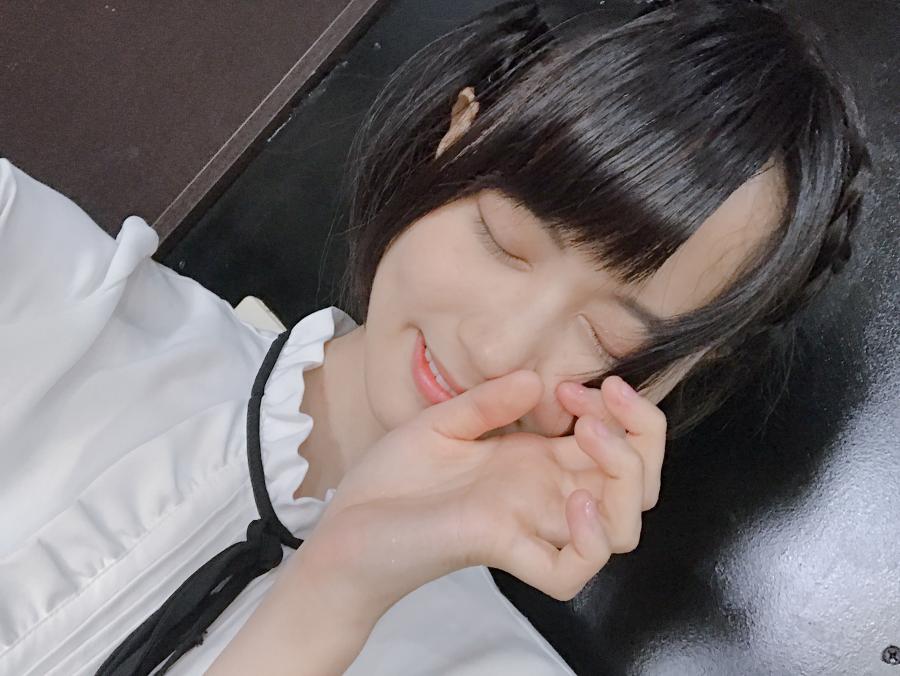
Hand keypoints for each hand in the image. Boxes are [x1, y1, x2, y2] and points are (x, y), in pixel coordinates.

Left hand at [296, 370, 662, 620]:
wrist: (347, 524)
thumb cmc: (392, 477)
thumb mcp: (442, 421)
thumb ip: (489, 400)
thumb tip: (536, 380)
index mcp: (537, 463)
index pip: (616, 446)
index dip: (621, 413)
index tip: (578, 387)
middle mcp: (544, 495)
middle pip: (637, 484)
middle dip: (638, 435)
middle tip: (592, 403)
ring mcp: (529, 526)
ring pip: (623, 528)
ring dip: (625, 476)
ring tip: (586, 436)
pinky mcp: (504, 551)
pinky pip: (572, 571)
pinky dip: (591, 540)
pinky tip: (574, 501)